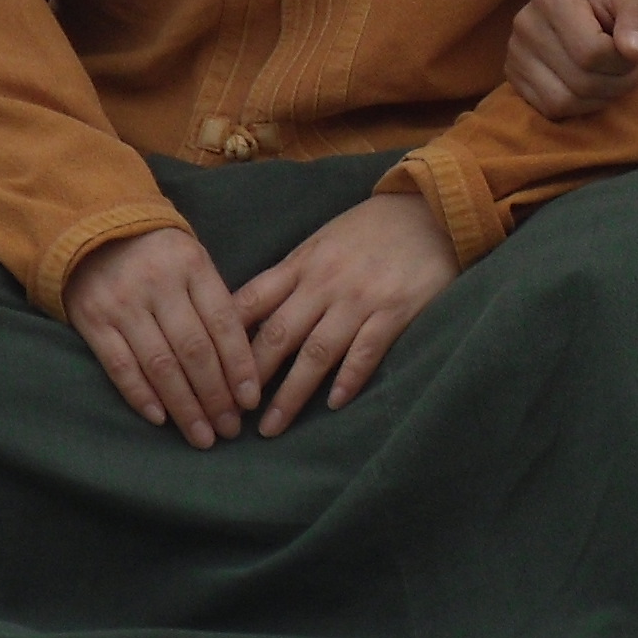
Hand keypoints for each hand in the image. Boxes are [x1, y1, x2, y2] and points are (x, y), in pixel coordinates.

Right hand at [63, 224, 261, 447]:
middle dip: (216, 395)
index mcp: (191, 264)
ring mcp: (122, 303)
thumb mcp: (192, 260)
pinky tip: (161, 419)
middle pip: (194, 350)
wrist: (92, 227)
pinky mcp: (93, 321)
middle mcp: (158, 283)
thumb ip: (214, 301)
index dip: (240, 366)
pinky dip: (142, 396)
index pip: (223, 323)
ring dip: (185, 406)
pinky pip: (120, 366)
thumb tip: (242, 364)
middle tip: (230, 429)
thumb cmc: (156, 253)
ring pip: (160, 364)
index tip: (251, 400)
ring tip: (202, 436)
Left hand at [232, 191, 460, 434]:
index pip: (252, 302)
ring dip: (291, 393)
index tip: (209, 372)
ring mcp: (360, 297)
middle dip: (251, 377)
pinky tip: (333, 405)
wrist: (429, 210)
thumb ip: (291, 276)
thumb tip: (251, 313)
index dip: (227, 339)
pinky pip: (366, 351)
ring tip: (272, 427)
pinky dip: (348, 379)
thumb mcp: (322, 241)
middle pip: (278, 334)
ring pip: (317, 352)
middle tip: (232, 413)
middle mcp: (324, 282)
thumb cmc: (370, 229)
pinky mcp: (395, 311)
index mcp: (302, 262)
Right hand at [504, 0, 637, 119]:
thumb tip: (635, 52)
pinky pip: (550, 108)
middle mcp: (526, 24)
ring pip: (564, 101)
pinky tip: (589, 82)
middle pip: (581, 81)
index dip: (626, 63)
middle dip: (618, 83)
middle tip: (629, 66)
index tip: (637, 51)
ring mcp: (515, 51)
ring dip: (599, 98)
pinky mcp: (513, 74)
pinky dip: (578, 106)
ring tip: (610, 74)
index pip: (594, 53)